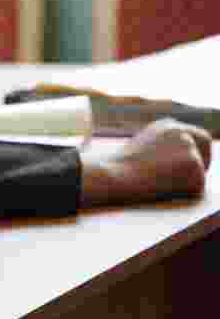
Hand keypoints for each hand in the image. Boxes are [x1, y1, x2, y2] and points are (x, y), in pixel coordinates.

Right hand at [80, 118, 211, 207]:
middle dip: (202, 159)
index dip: (195, 149)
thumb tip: (175, 160)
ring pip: (199, 170)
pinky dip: (184, 193)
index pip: (194, 134)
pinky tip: (161, 189)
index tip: (189, 163)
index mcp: (168, 125)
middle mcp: (182, 133)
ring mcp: (190, 149)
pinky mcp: (195, 168)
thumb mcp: (141, 149)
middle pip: (204, 143)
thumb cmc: (119, 170)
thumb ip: (162, 147)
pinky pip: (197, 187)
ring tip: (157, 184)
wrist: (114, 177)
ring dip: (184, 181)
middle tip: (190, 176)